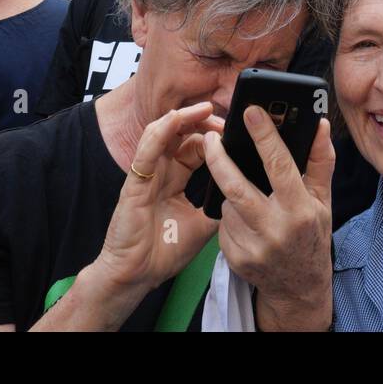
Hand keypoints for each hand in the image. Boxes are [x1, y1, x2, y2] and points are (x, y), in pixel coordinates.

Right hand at [93, 102, 219, 294]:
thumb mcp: (203, 224)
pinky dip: (161, 131)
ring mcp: (147, 174)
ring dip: (184, 117)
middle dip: (203, 121)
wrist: (137, 275)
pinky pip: (147, 149)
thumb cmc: (164, 251)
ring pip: (163, 132)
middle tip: (225, 117)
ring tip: (204, 108)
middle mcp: (161, 171)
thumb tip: (247, 191)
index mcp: (176, 179)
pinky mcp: (135, 181)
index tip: (236, 132)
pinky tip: (175, 119)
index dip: (214, 137)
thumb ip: (219, 204)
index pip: (196, 147)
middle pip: (181, 133)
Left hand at [204, 108, 334, 331]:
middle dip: (219, 158)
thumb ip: (321, 160)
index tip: (249, 111)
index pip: (279, 165)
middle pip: (236, 186)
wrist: (299, 288)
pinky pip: (223, 224)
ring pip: (228, 203)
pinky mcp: (236, 258)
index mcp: (300, 209)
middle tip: (212, 138)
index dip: (263, 135)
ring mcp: (253, 247)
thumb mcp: (323, 200)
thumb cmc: (312, 236)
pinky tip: (246, 221)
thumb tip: (318, 124)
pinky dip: (230, 216)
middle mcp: (276, 229)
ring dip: (232, 192)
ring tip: (250, 195)